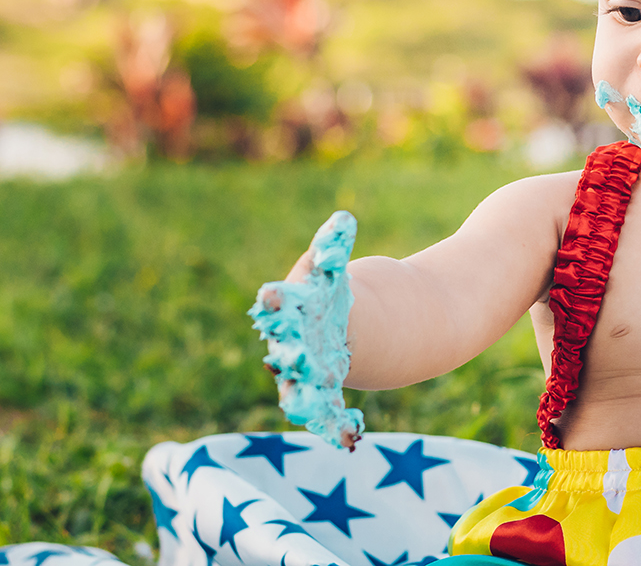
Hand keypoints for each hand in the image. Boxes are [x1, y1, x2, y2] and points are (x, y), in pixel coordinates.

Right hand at [249, 211, 364, 449]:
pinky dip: (335, 425)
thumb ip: (330, 252)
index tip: (273, 296)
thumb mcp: (331, 272)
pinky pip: (327, 414)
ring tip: (303, 408)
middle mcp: (289, 346)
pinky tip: (348, 436)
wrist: (348, 327)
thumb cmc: (330, 295)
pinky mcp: (325, 394)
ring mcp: (306, 374)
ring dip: (302, 399)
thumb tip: (342, 223)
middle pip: (286, 350)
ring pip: (299, 390)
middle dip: (288, 353)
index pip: (280, 307)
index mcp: (290, 312)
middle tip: (290, 355)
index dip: (276, 304)